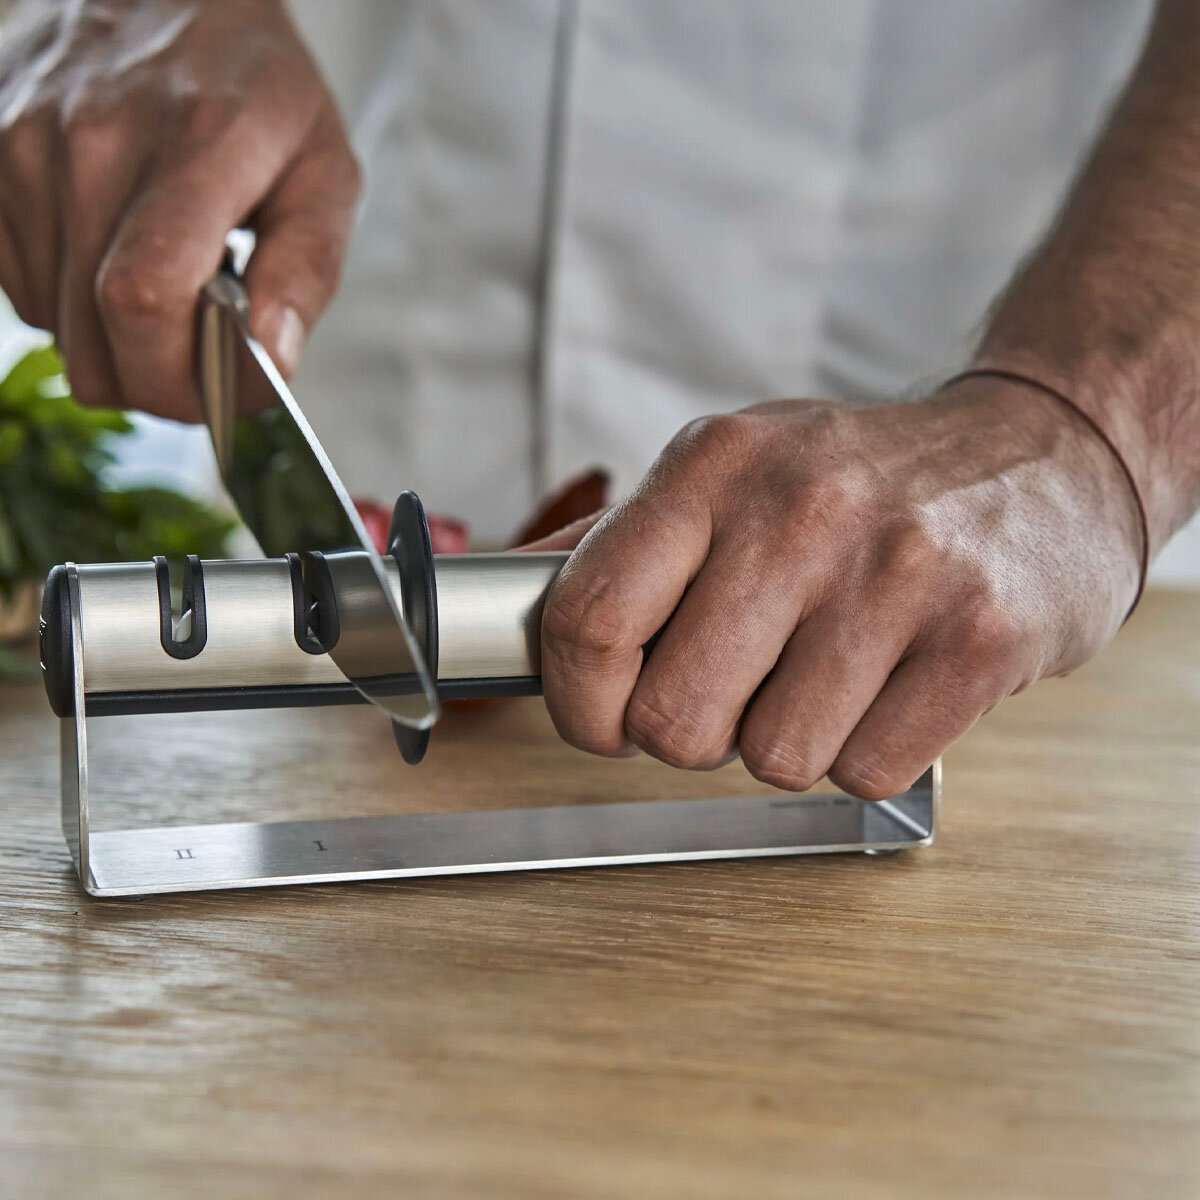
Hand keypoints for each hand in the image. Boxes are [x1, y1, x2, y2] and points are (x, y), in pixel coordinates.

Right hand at [0, 0, 358, 418]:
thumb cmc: (259, 92)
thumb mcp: (324, 175)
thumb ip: (305, 273)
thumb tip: (270, 361)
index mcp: (196, 143)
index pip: (145, 297)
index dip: (182, 377)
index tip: (227, 395)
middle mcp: (93, 140)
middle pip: (96, 333)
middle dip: (158, 383)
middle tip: (204, 371)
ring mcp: (26, 143)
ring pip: (57, 325)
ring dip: (118, 343)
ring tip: (167, 293)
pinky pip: (20, 291)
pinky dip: (72, 307)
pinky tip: (115, 265)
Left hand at [538, 379, 1143, 798]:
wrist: (1045, 454)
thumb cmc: (864, 479)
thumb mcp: (736, 470)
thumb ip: (622, 543)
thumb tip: (512, 605)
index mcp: (715, 463)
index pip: (589, 617)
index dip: (579, 703)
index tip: (603, 722)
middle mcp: (800, 509)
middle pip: (673, 720)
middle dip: (692, 733)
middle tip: (736, 690)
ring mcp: (897, 571)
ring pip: (773, 759)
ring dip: (787, 740)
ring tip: (828, 670)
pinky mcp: (981, 637)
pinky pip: (864, 772)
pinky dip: (866, 751)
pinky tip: (890, 685)